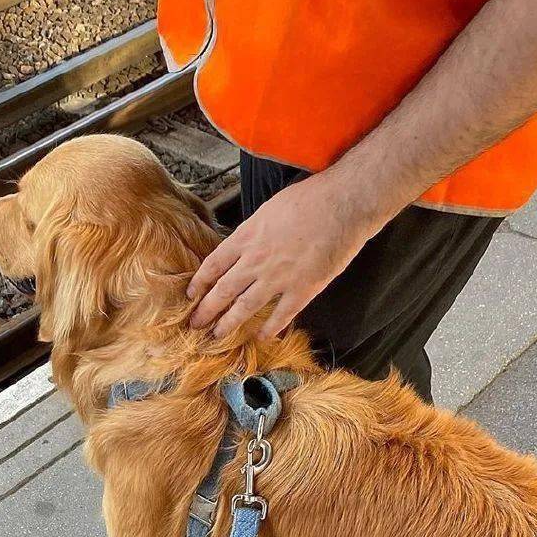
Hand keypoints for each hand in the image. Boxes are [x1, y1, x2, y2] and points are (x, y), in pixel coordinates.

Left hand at [187, 171, 384, 338]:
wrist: (344, 203)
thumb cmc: (310, 199)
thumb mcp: (268, 210)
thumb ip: (253, 233)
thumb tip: (241, 247)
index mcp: (246, 237)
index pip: (213, 265)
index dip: (200, 282)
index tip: (191, 294)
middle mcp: (256, 260)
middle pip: (223, 291)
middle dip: (206, 311)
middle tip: (195, 324)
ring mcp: (279, 277)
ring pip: (245, 307)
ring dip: (229, 324)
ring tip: (217, 336)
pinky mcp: (303, 288)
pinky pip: (281, 315)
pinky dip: (270, 329)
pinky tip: (261, 337)